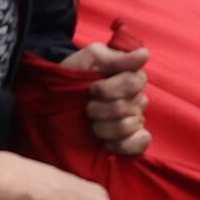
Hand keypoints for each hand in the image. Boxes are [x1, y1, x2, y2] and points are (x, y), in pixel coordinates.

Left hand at [45, 36, 152, 155]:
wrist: (56, 96)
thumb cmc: (76, 72)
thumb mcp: (91, 58)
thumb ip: (117, 58)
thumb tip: (144, 55)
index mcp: (132, 77)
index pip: (134, 83)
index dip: (110, 89)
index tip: (92, 88)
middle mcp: (137, 98)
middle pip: (127, 107)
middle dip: (100, 109)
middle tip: (87, 106)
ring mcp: (135, 120)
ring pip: (129, 126)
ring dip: (104, 127)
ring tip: (91, 123)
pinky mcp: (129, 140)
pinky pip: (140, 144)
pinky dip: (123, 145)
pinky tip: (106, 142)